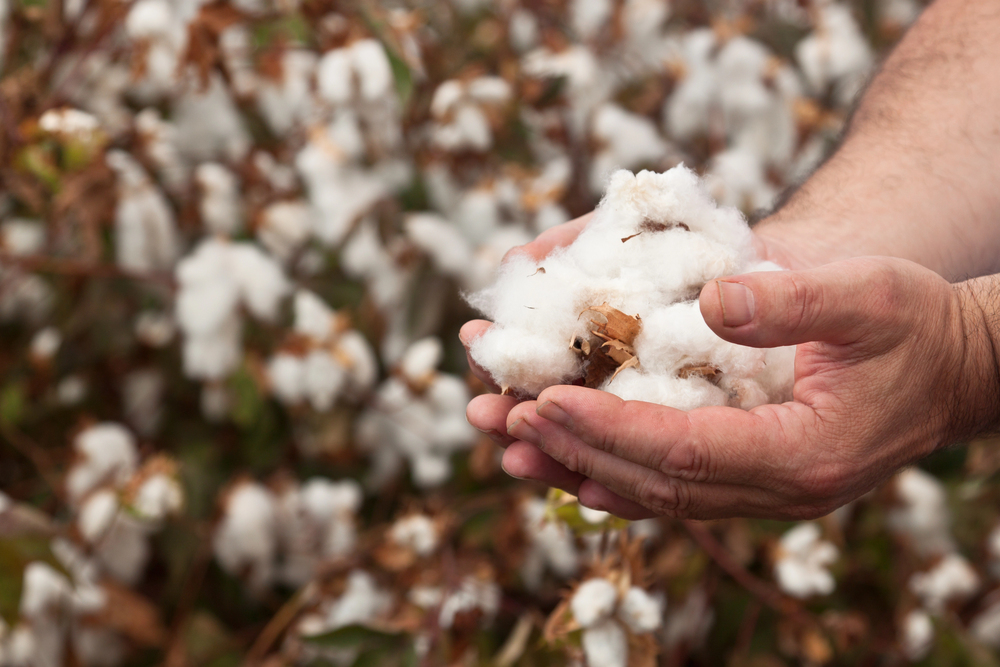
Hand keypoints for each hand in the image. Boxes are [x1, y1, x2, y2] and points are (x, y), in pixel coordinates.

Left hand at [464, 256, 994, 519]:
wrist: (949, 369)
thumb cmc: (915, 326)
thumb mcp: (872, 294)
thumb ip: (795, 301)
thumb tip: (713, 301)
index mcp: (803, 456)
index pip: (684, 452)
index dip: (608, 427)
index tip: (544, 398)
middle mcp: (775, 489)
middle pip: (651, 482)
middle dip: (569, 450)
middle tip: (496, 419)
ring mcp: (760, 490)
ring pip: (651, 492)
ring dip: (573, 468)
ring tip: (504, 444)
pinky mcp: (747, 474)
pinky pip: (667, 485)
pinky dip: (609, 474)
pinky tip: (562, 463)